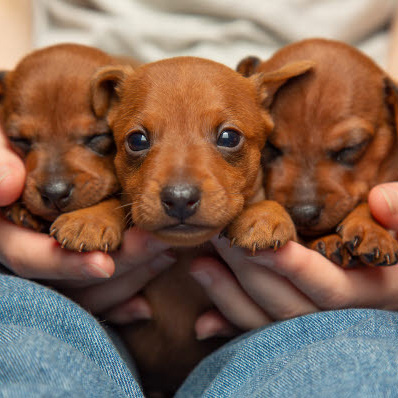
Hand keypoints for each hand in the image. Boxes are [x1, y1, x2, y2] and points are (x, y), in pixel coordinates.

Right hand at [0, 126, 173, 317]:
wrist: (28, 161)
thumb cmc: (13, 152)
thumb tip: (9, 185)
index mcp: (10, 233)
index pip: (30, 258)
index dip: (67, 264)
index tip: (104, 264)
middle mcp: (34, 255)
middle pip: (74, 279)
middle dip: (120, 264)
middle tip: (158, 244)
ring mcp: (57, 267)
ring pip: (90, 291)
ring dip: (130, 277)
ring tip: (167, 253)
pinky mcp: (77, 270)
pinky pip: (98, 299)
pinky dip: (120, 304)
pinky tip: (145, 306)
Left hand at [189, 183, 397, 338]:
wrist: (388, 282)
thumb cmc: (393, 248)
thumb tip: (379, 199)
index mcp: (369, 292)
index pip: (329, 288)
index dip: (295, 268)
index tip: (262, 244)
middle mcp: (337, 319)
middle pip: (287, 304)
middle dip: (249, 271)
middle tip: (219, 237)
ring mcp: (310, 331)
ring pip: (267, 323)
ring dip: (230, 297)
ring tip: (200, 265)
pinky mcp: (290, 332)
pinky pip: (258, 336)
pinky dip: (231, 328)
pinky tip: (202, 322)